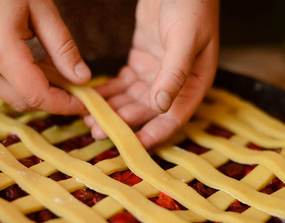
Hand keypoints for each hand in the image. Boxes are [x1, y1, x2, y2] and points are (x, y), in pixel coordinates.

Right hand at [0, 0, 90, 113]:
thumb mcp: (43, 10)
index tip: (84, 105)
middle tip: (75, 89)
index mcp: (0, 50)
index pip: (37, 95)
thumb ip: (63, 48)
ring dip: (35, 91)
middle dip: (51, 100)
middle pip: (23, 102)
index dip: (63, 105)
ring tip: (55, 72)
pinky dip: (20, 82)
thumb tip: (81, 78)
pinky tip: (34, 64)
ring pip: (10, 95)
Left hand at [85, 0, 218, 148]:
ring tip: (90, 120)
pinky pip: (123, 84)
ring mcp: (156, 73)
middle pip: (148, 111)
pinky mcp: (140, 62)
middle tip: (98, 132)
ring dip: (113, 111)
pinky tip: (93, 99)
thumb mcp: (185, 38)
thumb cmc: (191, 5)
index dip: (154, 133)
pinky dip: (109, 92)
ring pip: (132, 100)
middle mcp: (175, 83)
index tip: (132, 147)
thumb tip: (161, 105)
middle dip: (124, 124)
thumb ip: (174, 72)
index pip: (174, 116)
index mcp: (194, 82)